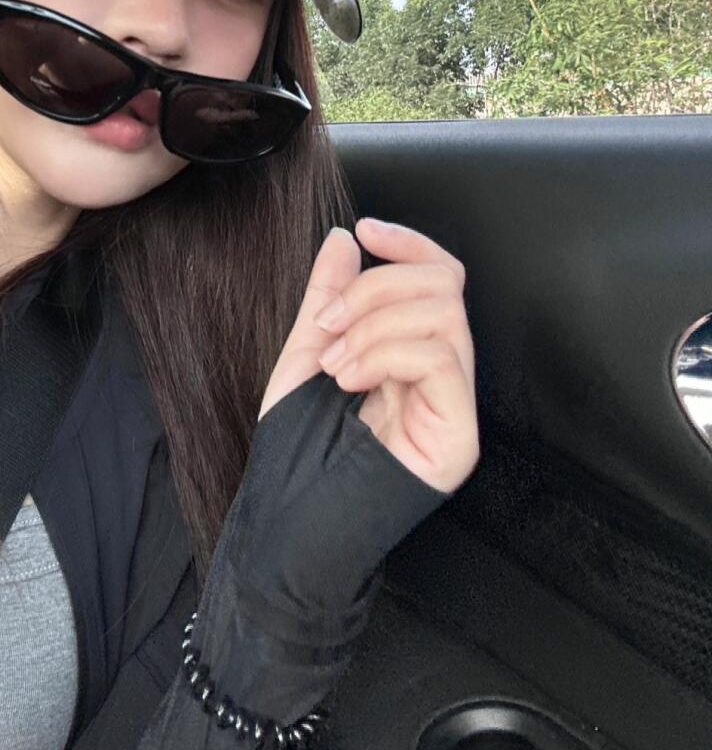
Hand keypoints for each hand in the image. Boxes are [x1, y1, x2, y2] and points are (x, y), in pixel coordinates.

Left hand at [259, 219, 478, 493]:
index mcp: (413, 353)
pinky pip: (440, 359)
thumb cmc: (296, 450)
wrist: (290, 522)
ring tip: (334, 363)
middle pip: (443, 285)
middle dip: (376, 288)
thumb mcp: (306, 355)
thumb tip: (345, 238)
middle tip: (328, 325)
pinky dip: (385, 353)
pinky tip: (348, 380)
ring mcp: (456, 407)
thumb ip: (328, 297)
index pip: (439, 276)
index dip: (408, 243)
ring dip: (373, 324)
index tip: (366, 227)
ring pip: (443, 315)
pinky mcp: (459, 436)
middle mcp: (445, 376)